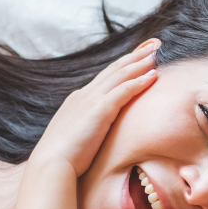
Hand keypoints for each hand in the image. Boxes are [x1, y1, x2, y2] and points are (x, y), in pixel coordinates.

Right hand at [30, 40, 159, 176]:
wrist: (50, 164)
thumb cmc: (62, 159)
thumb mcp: (75, 137)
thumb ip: (86, 130)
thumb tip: (95, 136)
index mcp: (78, 101)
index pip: (104, 78)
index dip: (122, 65)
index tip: (137, 56)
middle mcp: (84, 95)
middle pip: (114, 70)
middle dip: (134, 55)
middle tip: (153, 44)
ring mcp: (91, 100)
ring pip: (120, 75)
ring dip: (140, 62)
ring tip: (157, 52)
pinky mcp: (100, 110)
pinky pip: (124, 90)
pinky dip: (139, 81)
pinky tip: (154, 75)